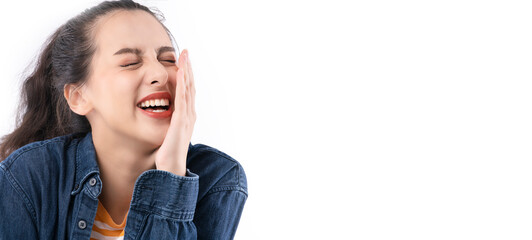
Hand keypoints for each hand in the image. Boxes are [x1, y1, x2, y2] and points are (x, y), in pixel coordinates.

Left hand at [155, 49, 195, 175]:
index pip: (187, 91)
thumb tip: (161, 115)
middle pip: (190, 86)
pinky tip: (180, 73)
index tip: (183, 62)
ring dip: (186, 72)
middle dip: (188, 68)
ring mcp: (186, 118)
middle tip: (186, 52)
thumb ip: (167, 123)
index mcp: (186, 116)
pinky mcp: (180, 122)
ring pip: (188, 89)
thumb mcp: (168, 133)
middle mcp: (189, 115)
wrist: (171, 168)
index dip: (186, 76)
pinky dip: (182, 85)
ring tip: (184, 57)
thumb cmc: (168, 153)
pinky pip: (182, 99)